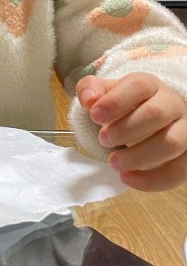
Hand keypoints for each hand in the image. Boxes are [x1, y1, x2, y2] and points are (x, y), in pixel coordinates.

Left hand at [77, 72, 186, 190]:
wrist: (146, 121)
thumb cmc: (124, 106)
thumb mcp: (105, 93)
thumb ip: (90, 90)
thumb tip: (88, 98)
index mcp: (150, 86)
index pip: (138, 86)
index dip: (115, 101)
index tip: (94, 115)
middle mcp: (172, 105)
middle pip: (156, 113)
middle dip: (126, 129)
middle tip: (103, 139)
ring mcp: (184, 130)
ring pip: (172, 142)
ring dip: (140, 156)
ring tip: (114, 162)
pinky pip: (178, 171)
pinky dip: (152, 179)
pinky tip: (128, 178)